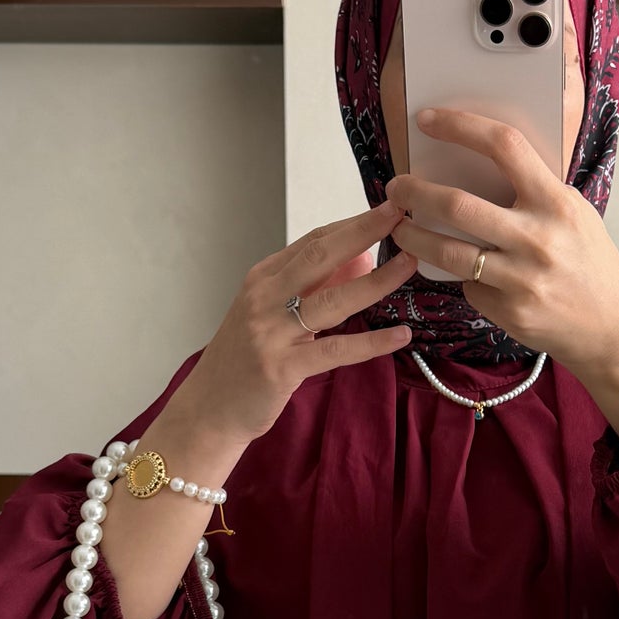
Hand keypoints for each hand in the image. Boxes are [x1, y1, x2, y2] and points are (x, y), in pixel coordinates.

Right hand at [160, 204, 416, 469]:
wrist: (209, 410)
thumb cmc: (244, 361)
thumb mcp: (272, 314)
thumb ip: (312, 287)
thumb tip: (362, 259)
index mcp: (262, 279)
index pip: (313, 241)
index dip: (352, 223)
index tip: (387, 209)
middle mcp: (264, 298)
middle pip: (321, 256)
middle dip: (364, 232)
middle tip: (401, 215)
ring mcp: (271, 332)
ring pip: (332, 299)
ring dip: (376, 281)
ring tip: (409, 265)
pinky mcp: (282, 367)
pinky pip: (336, 350)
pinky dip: (371, 342)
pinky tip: (400, 335)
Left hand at [385, 109, 618, 452]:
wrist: (612, 329)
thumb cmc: (591, 263)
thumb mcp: (575, 214)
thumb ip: (534, 191)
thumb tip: (476, 164)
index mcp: (556, 203)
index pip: (504, 146)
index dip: (460, 126)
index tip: (427, 120)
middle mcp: (538, 239)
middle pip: (457, 205)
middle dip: (414, 192)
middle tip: (396, 187)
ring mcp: (521, 279)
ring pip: (446, 252)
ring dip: (411, 236)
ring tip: (399, 227)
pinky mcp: (508, 311)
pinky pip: (467, 285)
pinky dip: (459, 275)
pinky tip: (460, 271)